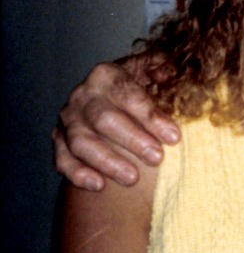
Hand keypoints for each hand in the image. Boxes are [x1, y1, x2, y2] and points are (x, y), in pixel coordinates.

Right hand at [53, 58, 176, 189]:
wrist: (111, 96)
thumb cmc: (139, 85)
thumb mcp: (153, 69)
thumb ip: (164, 67)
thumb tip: (170, 71)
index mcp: (106, 75)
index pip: (127, 95)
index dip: (151, 116)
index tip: (173, 136)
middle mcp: (83, 96)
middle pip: (103, 119)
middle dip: (132, 140)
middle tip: (157, 158)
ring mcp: (68, 120)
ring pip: (81, 142)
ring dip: (107, 162)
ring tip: (132, 178)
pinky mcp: (60, 140)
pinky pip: (63, 159)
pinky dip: (78, 173)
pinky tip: (99, 185)